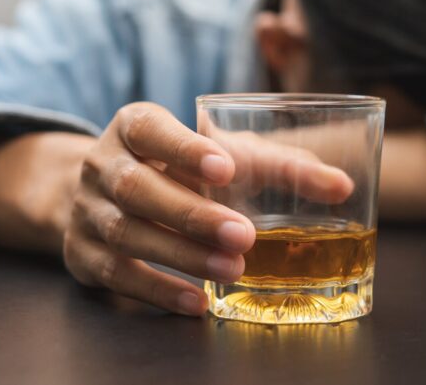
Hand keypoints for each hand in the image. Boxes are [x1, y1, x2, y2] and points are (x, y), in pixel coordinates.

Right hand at [63, 102, 353, 315]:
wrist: (106, 192)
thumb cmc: (184, 168)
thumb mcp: (225, 155)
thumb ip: (281, 166)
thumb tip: (344, 186)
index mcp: (134, 125)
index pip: (151, 129)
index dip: (184, 148)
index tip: (226, 167)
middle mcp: (102, 164)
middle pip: (138, 188)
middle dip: (192, 214)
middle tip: (243, 235)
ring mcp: (85, 211)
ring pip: (127, 233)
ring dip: (181, 254)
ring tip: (231, 270)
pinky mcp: (81, 255)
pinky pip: (117, 275)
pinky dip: (157, 290)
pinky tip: (197, 300)